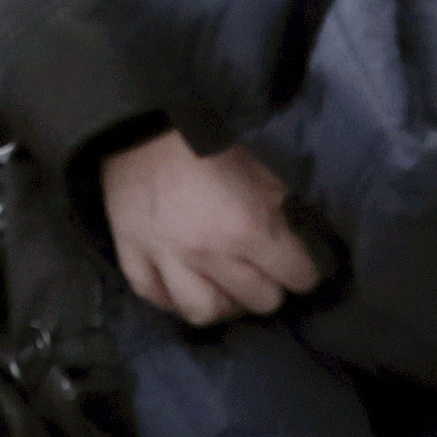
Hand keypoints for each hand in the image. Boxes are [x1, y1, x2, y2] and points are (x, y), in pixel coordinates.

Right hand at [100, 130, 321, 325]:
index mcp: (247, 228)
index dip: (304, 271)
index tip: (300, 265)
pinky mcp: (132, 257)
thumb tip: (294, 232)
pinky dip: (172, 298)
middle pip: (258, 301)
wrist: (141, 123)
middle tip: (265, 274)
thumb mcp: (258, 167)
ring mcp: (166, 261)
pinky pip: (156, 298)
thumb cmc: (205, 141)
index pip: (297, 275)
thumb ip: (278, 204)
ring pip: (205, 313)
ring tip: (226, 290)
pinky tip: (182, 285)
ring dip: (224, 305)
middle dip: (270, 287)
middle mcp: (209, 254)